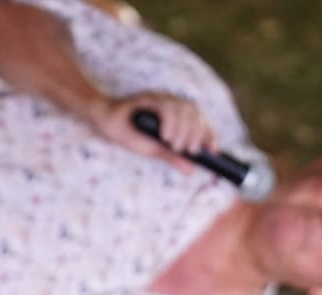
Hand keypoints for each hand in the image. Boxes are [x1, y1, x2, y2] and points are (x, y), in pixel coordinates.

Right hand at [92, 91, 216, 168]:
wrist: (107, 124)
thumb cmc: (130, 134)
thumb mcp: (154, 150)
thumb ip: (172, 157)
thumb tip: (191, 169)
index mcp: (177, 115)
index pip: (200, 120)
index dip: (210, 134)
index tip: (214, 151)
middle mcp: (172, 104)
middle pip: (195, 113)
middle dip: (196, 134)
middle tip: (189, 151)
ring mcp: (161, 99)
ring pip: (183, 109)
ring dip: (183, 130)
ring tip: (175, 145)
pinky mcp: (149, 99)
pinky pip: (166, 107)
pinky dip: (170, 122)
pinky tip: (165, 135)